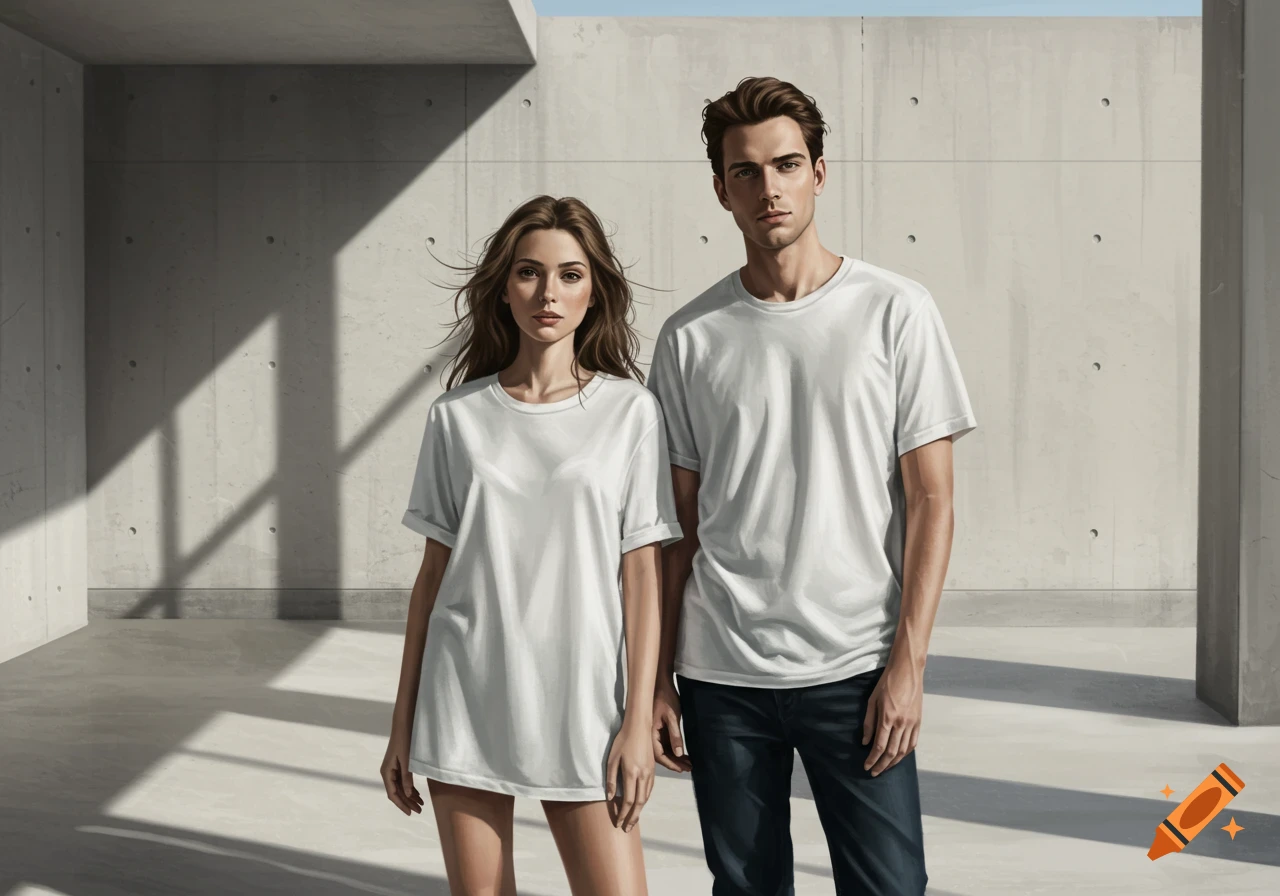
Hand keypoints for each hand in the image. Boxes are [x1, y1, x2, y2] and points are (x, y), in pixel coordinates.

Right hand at [380, 725, 423, 815]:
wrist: (403, 725)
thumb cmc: (405, 741)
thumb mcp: (407, 761)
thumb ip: (407, 778)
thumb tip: (408, 794)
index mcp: (386, 773)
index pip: (393, 794)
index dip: (401, 804)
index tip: (410, 813)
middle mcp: (388, 773)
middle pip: (397, 792)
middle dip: (408, 802)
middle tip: (420, 811)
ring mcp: (393, 769)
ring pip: (401, 787)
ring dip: (410, 796)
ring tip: (421, 804)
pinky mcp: (398, 765)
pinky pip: (403, 781)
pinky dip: (410, 788)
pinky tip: (417, 793)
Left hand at [607, 717, 654, 832]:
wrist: (639, 727)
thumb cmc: (622, 741)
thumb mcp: (612, 759)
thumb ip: (610, 779)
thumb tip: (609, 797)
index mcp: (631, 773)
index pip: (627, 800)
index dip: (623, 814)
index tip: (618, 823)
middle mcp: (643, 775)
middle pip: (639, 803)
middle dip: (633, 817)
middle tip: (627, 829)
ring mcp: (650, 773)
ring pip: (646, 797)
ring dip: (640, 810)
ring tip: (633, 819)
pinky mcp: (653, 769)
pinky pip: (650, 789)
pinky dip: (645, 799)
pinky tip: (640, 803)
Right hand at [652, 680, 691, 772]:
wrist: (661, 684)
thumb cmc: (666, 698)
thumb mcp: (672, 717)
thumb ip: (675, 735)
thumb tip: (679, 753)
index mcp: (650, 733)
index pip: (659, 755)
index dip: (671, 763)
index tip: (682, 769)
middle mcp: (650, 736)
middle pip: (661, 754)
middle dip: (675, 763)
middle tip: (689, 768)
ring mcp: (654, 733)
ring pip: (664, 750)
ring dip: (675, 757)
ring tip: (689, 763)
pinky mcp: (659, 729)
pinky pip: (665, 744)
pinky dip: (674, 750)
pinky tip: (684, 754)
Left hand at [862, 656, 923, 775]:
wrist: (907, 671)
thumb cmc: (886, 683)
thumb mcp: (872, 700)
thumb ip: (868, 723)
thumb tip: (865, 742)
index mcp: (888, 717)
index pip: (879, 745)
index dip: (872, 759)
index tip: (867, 767)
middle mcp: (901, 723)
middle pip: (891, 752)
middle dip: (882, 765)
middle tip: (874, 773)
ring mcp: (912, 723)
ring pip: (904, 750)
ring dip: (894, 762)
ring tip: (885, 768)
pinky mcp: (919, 721)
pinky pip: (913, 743)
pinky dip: (906, 753)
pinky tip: (899, 757)